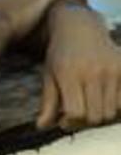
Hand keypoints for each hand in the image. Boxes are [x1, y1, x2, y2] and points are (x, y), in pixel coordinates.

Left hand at [36, 4, 120, 130]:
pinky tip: (101, 100)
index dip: (69, 122)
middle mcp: (93, 72)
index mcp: (70, 74)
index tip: (63, 119)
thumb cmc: (60, 55)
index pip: (76, 113)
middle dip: (84, 122)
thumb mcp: (49, 76)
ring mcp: (112, 70)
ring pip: (111, 113)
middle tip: (75, 114)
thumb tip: (42, 127)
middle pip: (95, 117)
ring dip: (99, 115)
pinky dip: (114, 107)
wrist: (81, 27)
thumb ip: (47, 103)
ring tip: (87, 106)